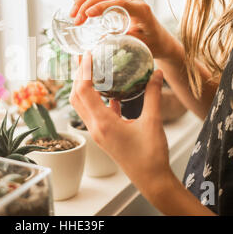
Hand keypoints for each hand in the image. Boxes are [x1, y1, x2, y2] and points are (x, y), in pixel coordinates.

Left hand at [69, 52, 172, 195]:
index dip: (84, 70)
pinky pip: (95, 113)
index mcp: (103, 123)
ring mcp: (98, 133)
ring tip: (93, 70)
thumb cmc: (151, 155)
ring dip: (84, 87)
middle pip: (76, 96)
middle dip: (78, 76)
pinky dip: (98, 100)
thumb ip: (153, 95)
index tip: (87, 54)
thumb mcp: (154, 122)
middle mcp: (95, 128)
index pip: (84, 91)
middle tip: (85, 58)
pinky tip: (110, 92)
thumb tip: (156, 73)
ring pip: (82, 105)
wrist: (151, 180)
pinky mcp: (104, 136)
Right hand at [70, 0, 173, 58]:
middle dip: (87, 3)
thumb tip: (101, 41)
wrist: (161, 39)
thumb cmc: (153, 44)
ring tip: (73, 14)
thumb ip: (124, 41)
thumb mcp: (141, 45)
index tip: (87, 15)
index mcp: (141, 9)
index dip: (102, 6)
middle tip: (76, 19)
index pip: (119, 1)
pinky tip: (78, 8)